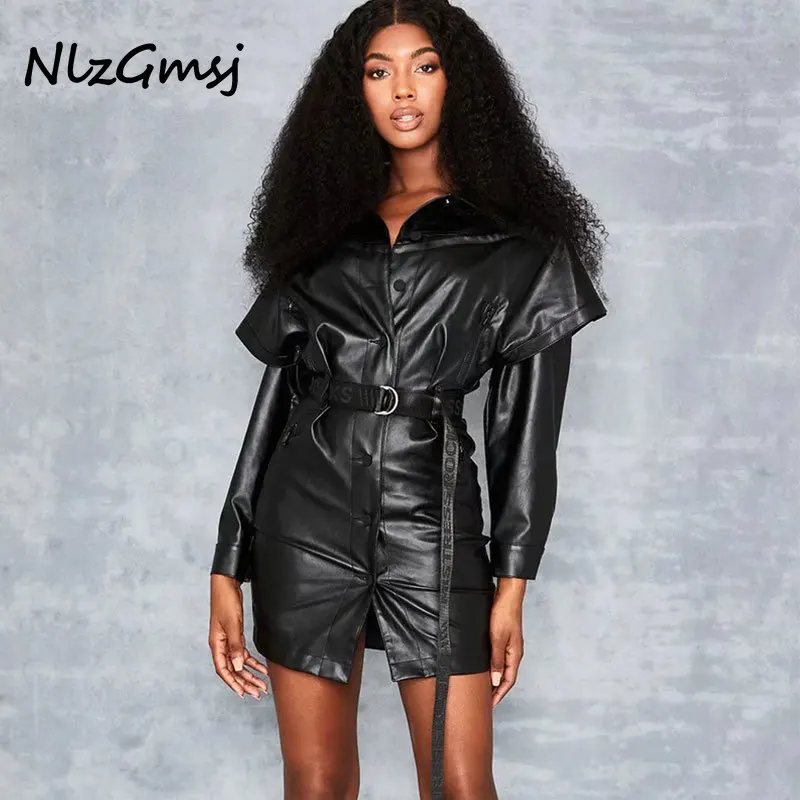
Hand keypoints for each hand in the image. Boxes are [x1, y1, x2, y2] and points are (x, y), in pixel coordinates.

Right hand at [209, 574, 268, 698]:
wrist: (226, 584)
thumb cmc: (226, 601)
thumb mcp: (232, 624)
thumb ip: (234, 645)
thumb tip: (236, 667)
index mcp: (216, 644)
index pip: (223, 670)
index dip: (233, 683)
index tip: (243, 693)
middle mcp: (221, 645)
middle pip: (232, 670)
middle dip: (245, 682)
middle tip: (258, 693)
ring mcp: (228, 641)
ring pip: (239, 663)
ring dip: (250, 674)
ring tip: (262, 685)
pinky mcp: (235, 635)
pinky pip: (243, 653)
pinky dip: (252, 661)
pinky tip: (262, 668)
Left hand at [488, 587, 523, 707]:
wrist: (508, 596)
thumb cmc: (504, 614)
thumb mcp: (497, 639)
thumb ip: (497, 660)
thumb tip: (496, 680)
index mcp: (515, 655)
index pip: (508, 681)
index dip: (500, 694)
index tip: (491, 705)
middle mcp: (514, 652)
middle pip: (506, 677)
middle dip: (497, 690)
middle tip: (486, 701)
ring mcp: (510, 646)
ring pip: (503, 668)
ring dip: (495, 679)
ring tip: (485, 688)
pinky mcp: (504, 639)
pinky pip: (500, 658)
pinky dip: (494, 667)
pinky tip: (486, 668)